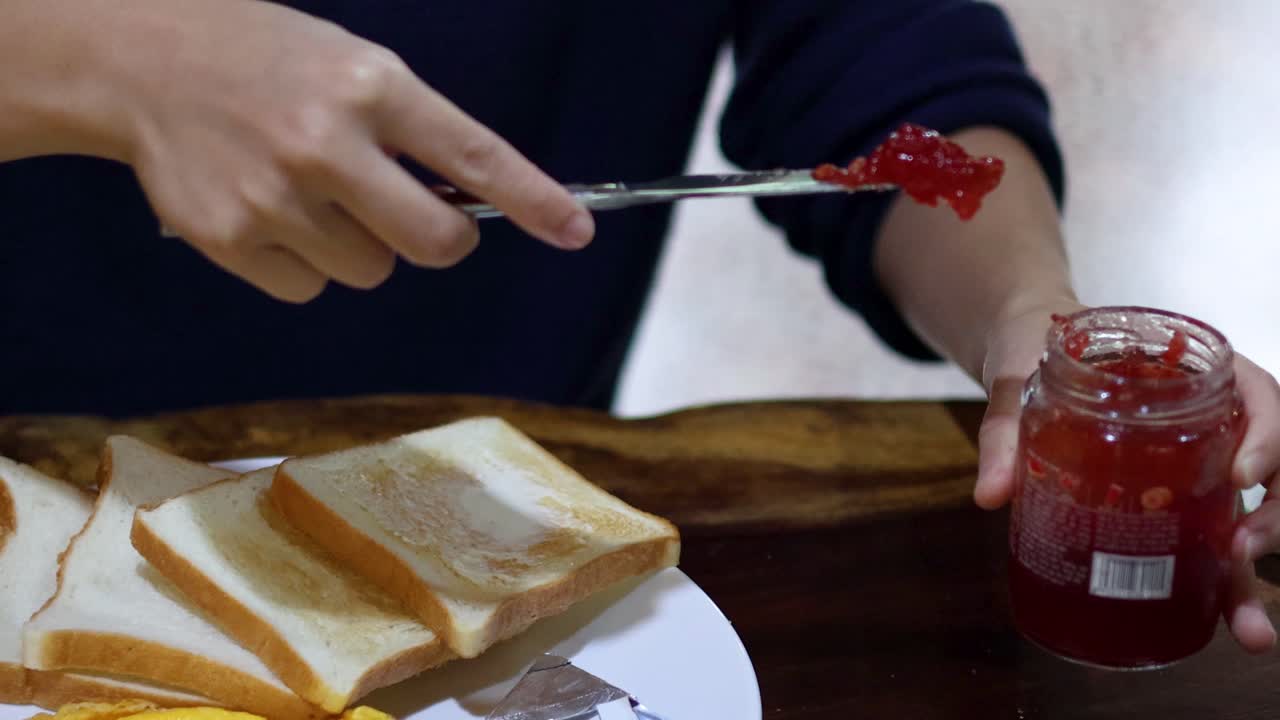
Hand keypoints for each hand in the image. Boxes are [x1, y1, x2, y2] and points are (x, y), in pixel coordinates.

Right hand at [93, 0, 593, 300]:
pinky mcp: (230, 238)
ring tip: (312, 192)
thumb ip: (412, 131)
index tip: (575, 231)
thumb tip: (471, 208)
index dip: (533, 200)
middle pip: (433, 245)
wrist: (143, 60)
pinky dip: (305, 265)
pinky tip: (273, 213)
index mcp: (370, 87)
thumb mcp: (354, 67)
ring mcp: (274, 196)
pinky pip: (309, 288)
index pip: (473, 158)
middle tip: (417, 217)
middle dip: (441, 242)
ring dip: (361, 246)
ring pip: (370, 272)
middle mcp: (326, 143)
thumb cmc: (267, 60)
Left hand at [975, 300, 1279, 653]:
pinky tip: (1226, 625)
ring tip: (1248, 626)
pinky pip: (1218, 541)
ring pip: (1254, 513)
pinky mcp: (1183, 502)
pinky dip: (1226, 584)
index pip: (1259, 395)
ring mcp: (1201, 465)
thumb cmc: (1033, 353)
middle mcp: (1213, 421)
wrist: (1023, 355)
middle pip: (1276, 464)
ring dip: (1255, 570)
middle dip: (1274, 515)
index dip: (1267, 434)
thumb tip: (991, 494)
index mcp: (1189, 373)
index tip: (1242, 476)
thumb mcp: (1017, 380)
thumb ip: (1005, 430)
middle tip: (1241, 551)